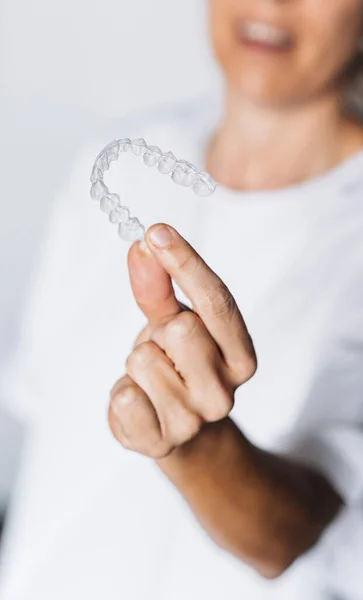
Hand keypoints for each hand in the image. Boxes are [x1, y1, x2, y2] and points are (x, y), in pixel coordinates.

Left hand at [108, 224, 256, 458]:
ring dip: (139, 360)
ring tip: (152, 376)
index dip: (186, 263)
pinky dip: (123, 391)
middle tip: (163, 348)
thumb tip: (143, 246)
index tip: (157, 231)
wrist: (176, 428)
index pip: (218, 303)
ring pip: (144, 360)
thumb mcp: (173, 320)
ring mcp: (193, 421)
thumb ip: (160, 285)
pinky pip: (124, 397)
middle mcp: (225, 393)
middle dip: (160, 329)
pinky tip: (139, 401)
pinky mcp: (157, 441)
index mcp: (241, 357)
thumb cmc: (178, 365)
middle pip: (181, 328)